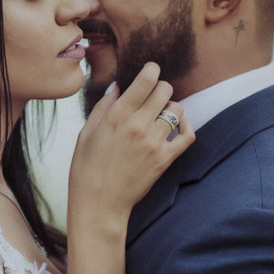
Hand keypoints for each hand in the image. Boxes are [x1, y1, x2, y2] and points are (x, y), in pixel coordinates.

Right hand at [68, 62, 194, 230]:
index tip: (150, 71)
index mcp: (117, 115)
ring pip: (176, 109)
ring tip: (160, 116)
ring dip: (170, 108)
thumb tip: (118, 87)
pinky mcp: (164, 159)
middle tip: (153, 97)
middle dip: (160, 89)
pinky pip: (187, 135)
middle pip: (165, 90)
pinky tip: (177, 127)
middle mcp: (138, 125)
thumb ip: (103, 107)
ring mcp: (154, 142)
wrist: (98, 203)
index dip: (151, 70)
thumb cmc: (87, 169)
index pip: (146, 80)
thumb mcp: (86, 133)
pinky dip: (185, 127)